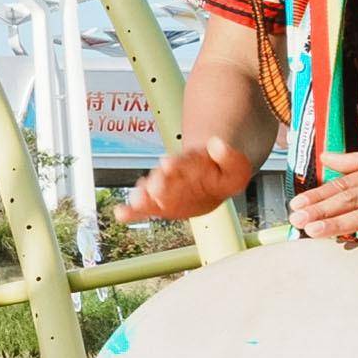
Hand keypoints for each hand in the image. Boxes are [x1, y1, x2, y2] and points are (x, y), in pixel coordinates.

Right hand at [121, 132, 253, 226]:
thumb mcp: (236, 166)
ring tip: (137, 200)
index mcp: (191, 162)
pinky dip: (131, 211)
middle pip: (162, 177)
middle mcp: (172, 174)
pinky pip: (143, 207)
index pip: (182, 162)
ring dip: (143, 196)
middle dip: (158, 183)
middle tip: (153, 189)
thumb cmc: (223, 173)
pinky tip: (121, 213)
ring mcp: (163, 188)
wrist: (211, 178)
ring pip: (150, 191)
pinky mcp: (158, 203)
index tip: (167, 163)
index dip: (175, 163)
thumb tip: (217, 144)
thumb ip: (228, 156)